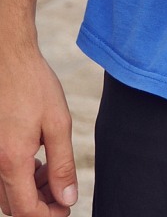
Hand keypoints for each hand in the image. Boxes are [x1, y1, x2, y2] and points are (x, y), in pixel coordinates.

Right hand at [0, 50, 76, 215]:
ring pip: (5, 193)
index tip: (66, 207)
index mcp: (12, 160)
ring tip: (50, 167)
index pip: (25, 211)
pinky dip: (18, 176)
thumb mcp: (57, 122)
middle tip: (61, 187)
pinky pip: (0, 175)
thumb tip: (67, 198)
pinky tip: (35, 156)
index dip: (48, 216)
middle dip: (39, 205)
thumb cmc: (33, 85)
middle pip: (13, 206)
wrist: (8, 58)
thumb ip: (62, 164)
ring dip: (29, 191)